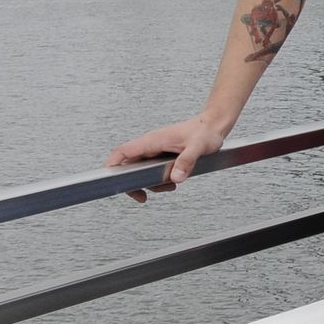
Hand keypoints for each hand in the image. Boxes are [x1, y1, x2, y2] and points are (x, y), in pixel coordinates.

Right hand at [104, 117, 228, 202]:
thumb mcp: (198, 147)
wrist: (213, 126)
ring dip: (151, 183)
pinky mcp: (161, 156)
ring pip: (141, 171)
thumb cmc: (205, 131)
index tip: (110, 180)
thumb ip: (186, 161)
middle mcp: (150, 145)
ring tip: (169, 186)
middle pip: (128, 166)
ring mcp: (155, 151)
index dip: (112, 165)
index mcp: (152, 140)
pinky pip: (152, 171)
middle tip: (142, 197)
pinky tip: (172, 182)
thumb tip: (175, 178)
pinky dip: (159, 180)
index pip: (123, 151)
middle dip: (133, 183)